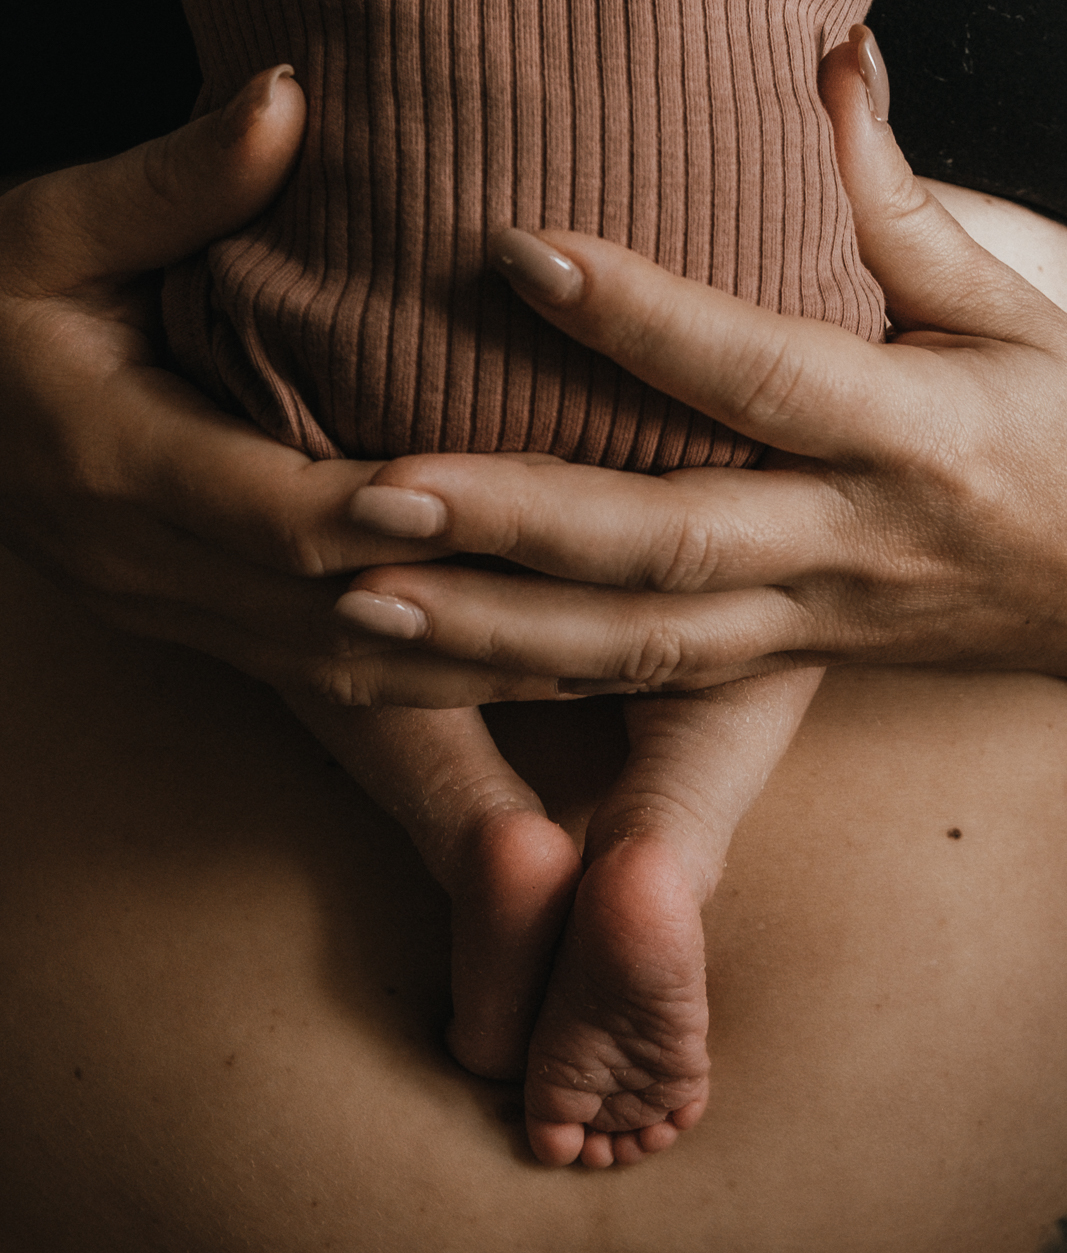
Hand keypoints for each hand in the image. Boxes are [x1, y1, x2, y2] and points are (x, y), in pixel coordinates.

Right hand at [0, 68, 560, 707]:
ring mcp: (176, 617)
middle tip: (598, 591)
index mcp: (110, 459)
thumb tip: (285, 100)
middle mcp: (145, 564)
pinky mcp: (206, 638)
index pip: (268, 508)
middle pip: (329, 613)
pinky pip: (335, 688)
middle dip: (466, 611)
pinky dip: (437, 686)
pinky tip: (528, 675)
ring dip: (472, 673)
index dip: (376, 513)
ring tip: (602, 654)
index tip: (481, 499)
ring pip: (346, 674)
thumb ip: (174, 181)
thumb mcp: (54, 230)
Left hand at [336, 33, 1066, 685]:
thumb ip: (896, 207)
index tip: (518, 250)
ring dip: (493, 629)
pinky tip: (430, 660)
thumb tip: (826, 59)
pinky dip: (536, 675)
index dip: (642, 319)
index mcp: (903, 433)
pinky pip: (642, 680)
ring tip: (360, 597)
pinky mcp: (774, 669)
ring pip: (634, 640)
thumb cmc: (1058, 432)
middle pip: (663, 539)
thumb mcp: (1006, 310)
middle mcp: (838, 539)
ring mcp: (799, 621)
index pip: (757, 374)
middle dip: (514, 520)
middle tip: (371, 490)